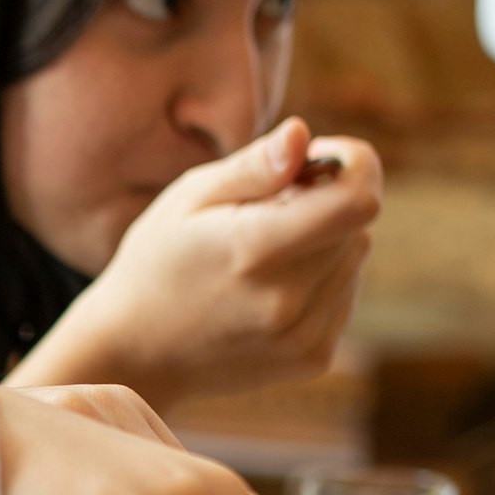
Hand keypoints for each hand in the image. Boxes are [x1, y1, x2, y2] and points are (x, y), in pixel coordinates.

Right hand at [10, 119, 380, 403]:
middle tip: (270, 209)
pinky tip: (272, 286)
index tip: (323, 158)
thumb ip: (253, 167)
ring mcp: (300, 336)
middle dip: (327, 204)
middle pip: (356, 226)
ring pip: (354, 259)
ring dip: (326, 243)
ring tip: (265, 253)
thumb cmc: (158, 261)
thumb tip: (302, 135)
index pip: (357, 202)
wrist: (137, 353)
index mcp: (255, 249)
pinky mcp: (311, 359)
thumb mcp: (189, 198)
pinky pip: (344, 295)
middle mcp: (286, 299)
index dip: (356, 167)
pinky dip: (322, 279)